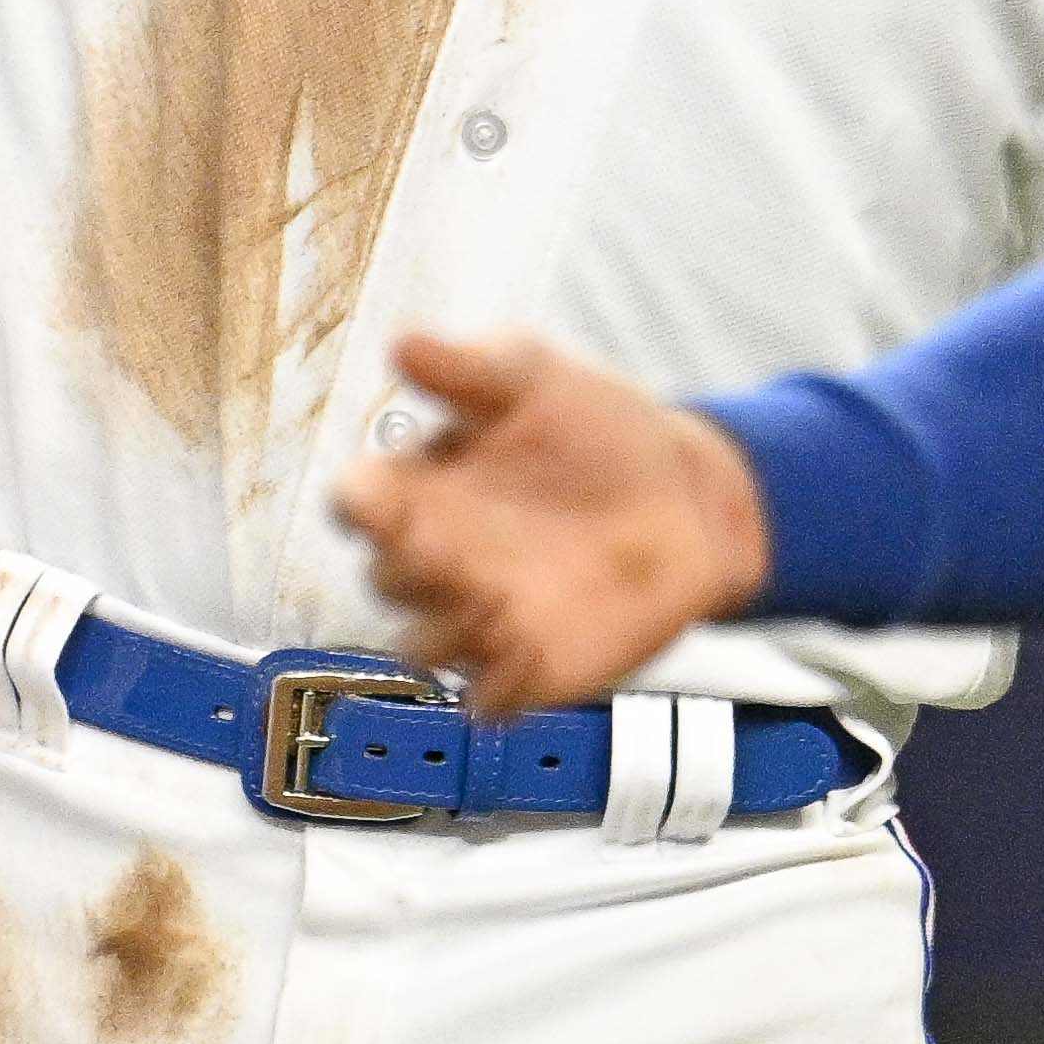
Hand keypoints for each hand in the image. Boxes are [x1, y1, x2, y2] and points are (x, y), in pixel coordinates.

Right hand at [333, 326, 764, 715]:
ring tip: (493, 601)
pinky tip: (529, 649)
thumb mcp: (536, 379)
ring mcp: (476, 617)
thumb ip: (471, 370)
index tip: (376, 490)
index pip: (357, 502)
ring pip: (422, 647)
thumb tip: (404, 346)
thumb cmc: (595, 428)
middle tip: (445, 544)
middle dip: (406, 567)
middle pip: (385, 579)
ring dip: (445, 631)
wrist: (686, 496)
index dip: (357, 502)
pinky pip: (488, 698)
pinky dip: (496, 686)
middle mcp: (435, 556)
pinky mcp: (526, 668)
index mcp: (420, 486)